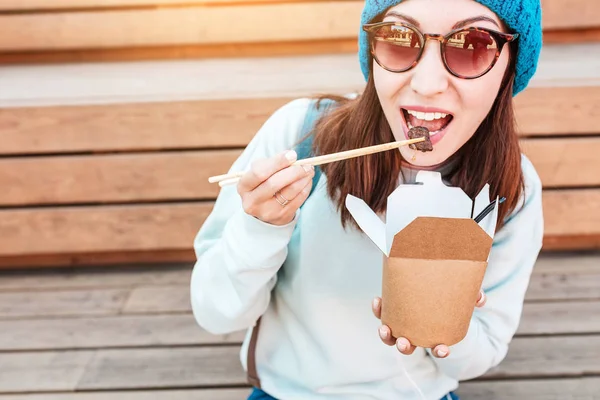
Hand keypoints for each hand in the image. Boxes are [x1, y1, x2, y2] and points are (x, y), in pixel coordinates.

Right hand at [238, 150, 313, 225]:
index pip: (259, 173)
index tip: (293, 155)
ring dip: (303, 178)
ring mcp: (267, 212)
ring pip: (290, 191)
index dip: (277, 162)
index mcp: (243, 186)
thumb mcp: (259, 172)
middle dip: (293, 171)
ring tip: (309, 170)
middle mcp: (252, 201)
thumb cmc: (262, 184)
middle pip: (274, 183)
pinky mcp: (282, 217)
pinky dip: (306, 187)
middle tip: (306, 164)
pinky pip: (298, 199)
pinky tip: (307, 180)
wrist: (265, 209)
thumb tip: (291, 156)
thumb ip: (271, 163)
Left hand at [371, 290, 486, 357]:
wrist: (432, 288)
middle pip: (406, 347)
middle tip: (405, 342)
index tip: (443, 349)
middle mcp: (414, 333)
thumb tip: (481, 298)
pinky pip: (382, 314)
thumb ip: (472, 297)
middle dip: (404, 347)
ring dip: (386, 336)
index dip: (440, 351)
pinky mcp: (390, 311)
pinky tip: (378, 301)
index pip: (437, 349)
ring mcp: (401, 324)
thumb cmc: (446, 298)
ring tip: (384, 328)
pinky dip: (379, 310)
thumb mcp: (460, 298)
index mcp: (434, 334)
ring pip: (390, 337)